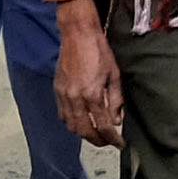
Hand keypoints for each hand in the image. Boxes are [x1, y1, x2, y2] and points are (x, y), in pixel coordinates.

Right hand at [51, 0, 123, 148]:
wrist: (78, 34)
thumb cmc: (99, 51)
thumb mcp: (114, 75)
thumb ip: (116, 100)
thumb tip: (117, 121)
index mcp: (93, 93)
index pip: (104, 126)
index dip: (113, 139)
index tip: (119, 143)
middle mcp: (76, 97)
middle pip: (85, 131)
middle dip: (98, 141)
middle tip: (107, 142)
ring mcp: (64, 95)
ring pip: (71, 126)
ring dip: (84, 133)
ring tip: (96, 133)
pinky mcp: (57, 90)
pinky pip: (62, 115)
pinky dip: (72, 122)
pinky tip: (81, 120)